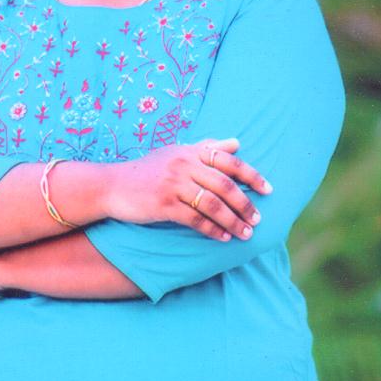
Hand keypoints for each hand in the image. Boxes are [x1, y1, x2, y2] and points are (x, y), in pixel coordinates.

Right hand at [104, 138, 271, 241]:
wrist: (112, 185)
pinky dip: (212, 229)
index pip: (228, 161)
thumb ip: (206, 148)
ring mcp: (173, 184)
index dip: (251, 175)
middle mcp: (183, 164)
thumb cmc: (147, 171)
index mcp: (190, 151)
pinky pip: (195, 219)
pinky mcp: (164, 203)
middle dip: (245, 203)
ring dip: (233, 221)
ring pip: (213, 204)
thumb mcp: (176, 153)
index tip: (268, 190)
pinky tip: (223, 237)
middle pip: (224, 184)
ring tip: (245, 233)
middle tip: (257, 219)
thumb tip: (237, 143)